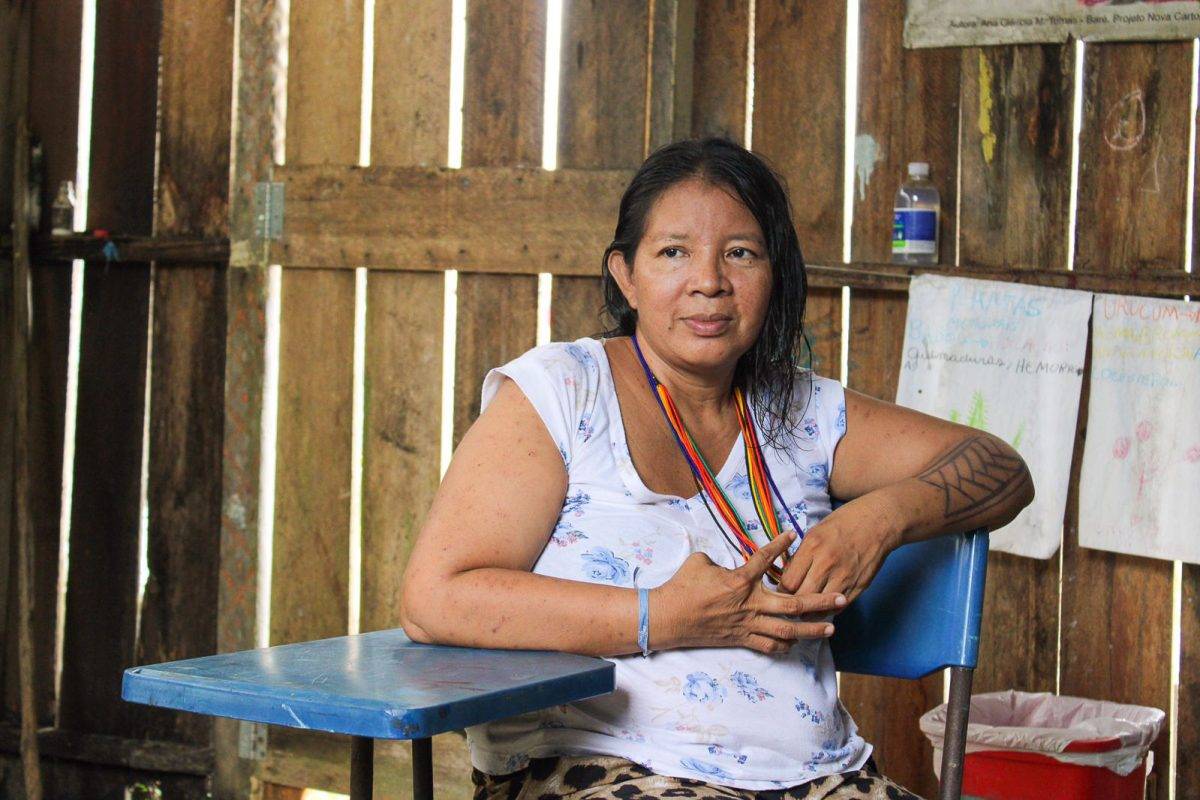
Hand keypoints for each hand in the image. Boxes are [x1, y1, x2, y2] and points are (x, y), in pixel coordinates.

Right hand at [654, 532, 848, 654]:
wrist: (668, 618)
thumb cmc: (681, 587)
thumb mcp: (699, 563)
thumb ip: (720, 559)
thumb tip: (727, 560)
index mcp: (739, 581)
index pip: (765, 559)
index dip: (779, 545)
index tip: (793, 534)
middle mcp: (750, 604)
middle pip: (792, 604)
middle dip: (819, 601)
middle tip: (840, 598)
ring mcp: (748, 625)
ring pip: (787, 630)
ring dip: (811, 629)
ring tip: (831, 628)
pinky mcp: (742, 639)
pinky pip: (769, 646)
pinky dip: (785, 646)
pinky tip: (797, 644)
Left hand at [779, 497, 899, 603]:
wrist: (877, 522)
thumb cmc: (843, 524)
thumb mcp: (815, 533)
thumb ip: (801, 556)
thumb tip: (788, 577)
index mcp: (812, 547)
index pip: (788, 582)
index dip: (781, 591)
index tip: (781, 593)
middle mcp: (827, 564)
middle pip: (801, 598)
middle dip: (792, 605)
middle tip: (789, 607)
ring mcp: (844, 577)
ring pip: (819, 607)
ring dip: (810, 612)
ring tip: (805, 611)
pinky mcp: (859, 586)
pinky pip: (839, 607)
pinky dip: (829, 610)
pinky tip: (823, 607)